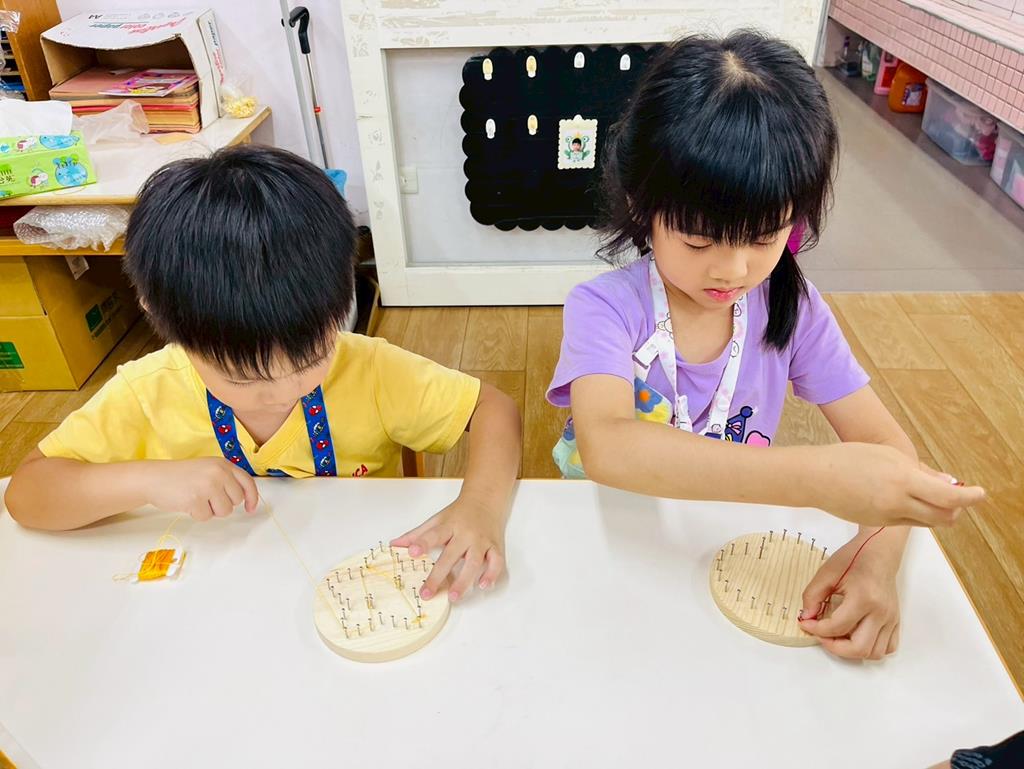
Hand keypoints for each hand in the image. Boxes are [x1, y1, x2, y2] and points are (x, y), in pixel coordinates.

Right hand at [144, 458, 258, 520]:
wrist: (154, 478)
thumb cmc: (182, 476)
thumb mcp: (208, 469)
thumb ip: (226, 479)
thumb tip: (245, 498)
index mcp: (223, 464)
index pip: (247, 482)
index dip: (252, 498)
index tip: (251, 508)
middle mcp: (218, 473)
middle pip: (236, 500)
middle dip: (223, 504)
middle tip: (206, 497)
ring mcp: (208, 486)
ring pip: (224, 511)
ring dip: (211, 510)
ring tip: (196, 499)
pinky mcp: (196, 500)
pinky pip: (206, 517)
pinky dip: (197, 514)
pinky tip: (187, 503)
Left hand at [390, 493, 506, 602]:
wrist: (486, 499)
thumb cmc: (459, 513)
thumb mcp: (436, 520)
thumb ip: (417, 534)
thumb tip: (394, 545)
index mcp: (449, 525)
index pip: (434, 534)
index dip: (422, 543)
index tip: (412, 552)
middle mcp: (465, 534)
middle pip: (451, 555)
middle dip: (438, 575)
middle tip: (426, 592)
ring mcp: (481, 541)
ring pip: (474, 562)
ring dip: (464, 580)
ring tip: (453, 597)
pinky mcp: (495, 547)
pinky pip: (496, 562)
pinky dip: (492, 574)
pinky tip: (484, 586)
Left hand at [798, 529, 902, 658]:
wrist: (879, 552)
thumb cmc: (854, 558)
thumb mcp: (826, 573)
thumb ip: (812, 596)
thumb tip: (806, 618)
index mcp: (864, 598)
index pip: (837, 627)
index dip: (816, 629)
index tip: (806, 623)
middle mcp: (881, 612)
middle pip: (859, 648)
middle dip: (834, 647)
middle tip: (821, 634)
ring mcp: (891, 618)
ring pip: (875, 653)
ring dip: (852, 651)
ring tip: (837, 636)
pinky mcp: (896, 621)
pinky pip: (888, 647)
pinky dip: (870, 649)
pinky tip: (856, 636)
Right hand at [815, 443, 983, 526]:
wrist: (816, 477)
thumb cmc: (849, 458)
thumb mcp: (888, 456)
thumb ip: (920, 471)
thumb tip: (948, 483)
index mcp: (903, 480)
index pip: (949, 497)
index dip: (970, 497)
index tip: (980, 493)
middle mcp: (898, 502)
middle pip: (943, 517)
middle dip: (956, 510)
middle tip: (958, 498)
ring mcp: (887, 516)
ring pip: (926, 522)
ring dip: (937, 512)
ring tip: (932, 497)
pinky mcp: (877, 523)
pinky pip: (905, 521)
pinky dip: (914, 512)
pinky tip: (903, 498)